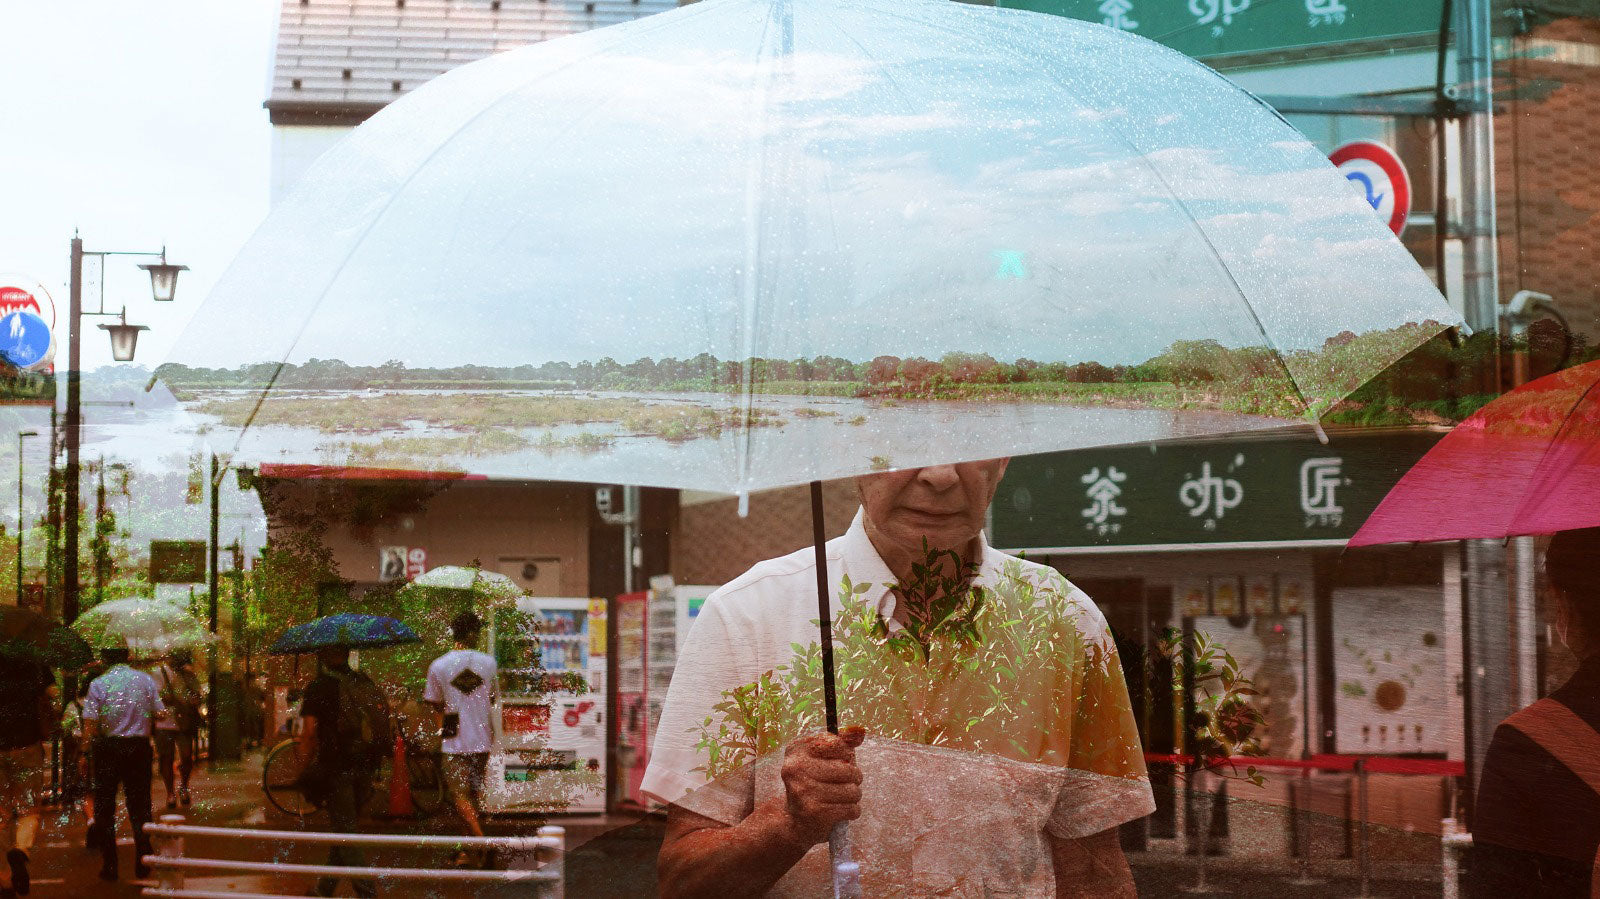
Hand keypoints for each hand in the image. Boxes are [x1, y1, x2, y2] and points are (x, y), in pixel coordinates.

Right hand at [780, 727, 865, 845]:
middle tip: (846, 783)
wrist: (794, 820)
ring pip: (852, 790)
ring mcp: (804, 791)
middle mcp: (796, 768)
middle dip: (855, 777)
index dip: (847, 754)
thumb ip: (842, 742)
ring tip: (843, 797)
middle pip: (848, 769)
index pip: (837, 743)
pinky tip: (843, 810)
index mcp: (796, 750)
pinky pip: (851, 808)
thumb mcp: (820, 758)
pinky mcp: (814, 812)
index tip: (840, 762)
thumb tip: (860, 732)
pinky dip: (853, 811)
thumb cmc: (813, 783)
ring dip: (854, 795)